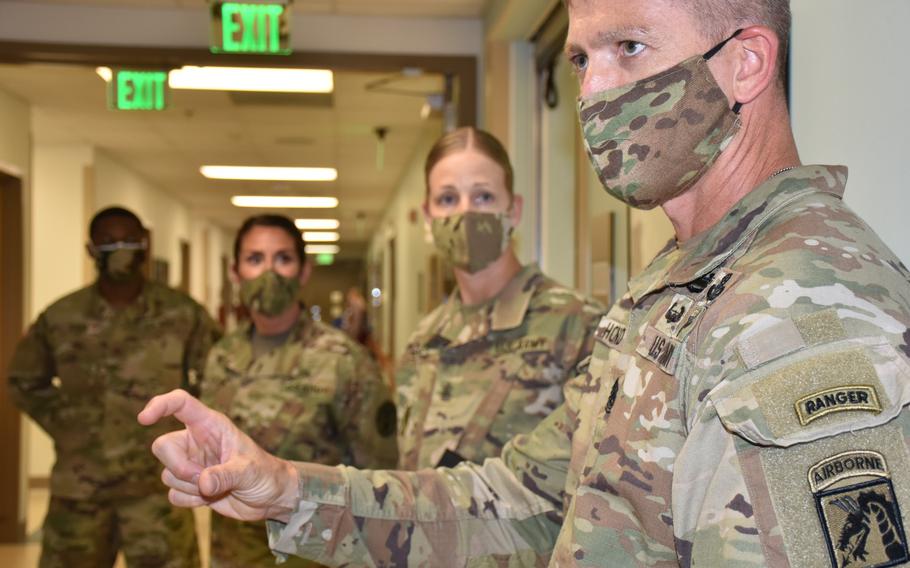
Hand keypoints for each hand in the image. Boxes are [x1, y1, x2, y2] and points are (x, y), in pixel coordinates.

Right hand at [138, 389, 299, 522]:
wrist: (270, 498)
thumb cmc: (265, 474)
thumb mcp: (249, 471)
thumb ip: (225, 475)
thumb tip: (201, 482)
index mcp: (211, 425)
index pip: (180, 403)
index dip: (160, 405)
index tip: (144, 419)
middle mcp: (196, 441)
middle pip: (162, 446)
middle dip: (179, 467)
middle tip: (203, 479)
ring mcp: (192, 464)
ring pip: (167, 474)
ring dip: (190, 488)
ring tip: (218, 487)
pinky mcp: (190, 486)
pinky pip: (173, 494)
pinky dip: (190, 501)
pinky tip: (211, 499)